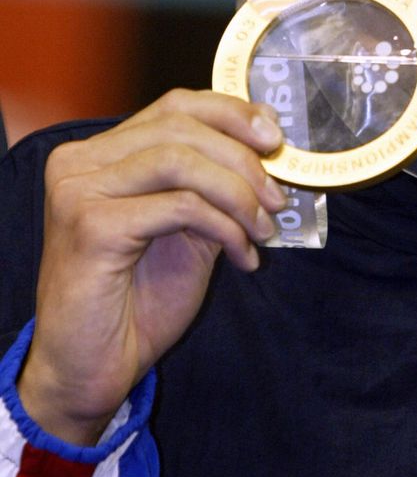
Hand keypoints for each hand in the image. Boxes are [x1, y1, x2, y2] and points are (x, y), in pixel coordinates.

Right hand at [17, 89, 285, 444]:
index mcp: (99, 153)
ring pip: (181, 161)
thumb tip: (267, 151)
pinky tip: (241, 256)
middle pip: (180, 126)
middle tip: (277, 196)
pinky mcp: (91, 226)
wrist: (92, 370)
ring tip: (263, 229)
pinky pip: (180, 206)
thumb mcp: (186, 229)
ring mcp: (79, 190)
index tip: (274, 136)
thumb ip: (212, 186)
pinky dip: (224, 227)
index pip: (173, 105)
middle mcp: (80, 162)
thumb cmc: (137, 301)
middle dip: (242, 158)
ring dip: (237, 193)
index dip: (230, 113)